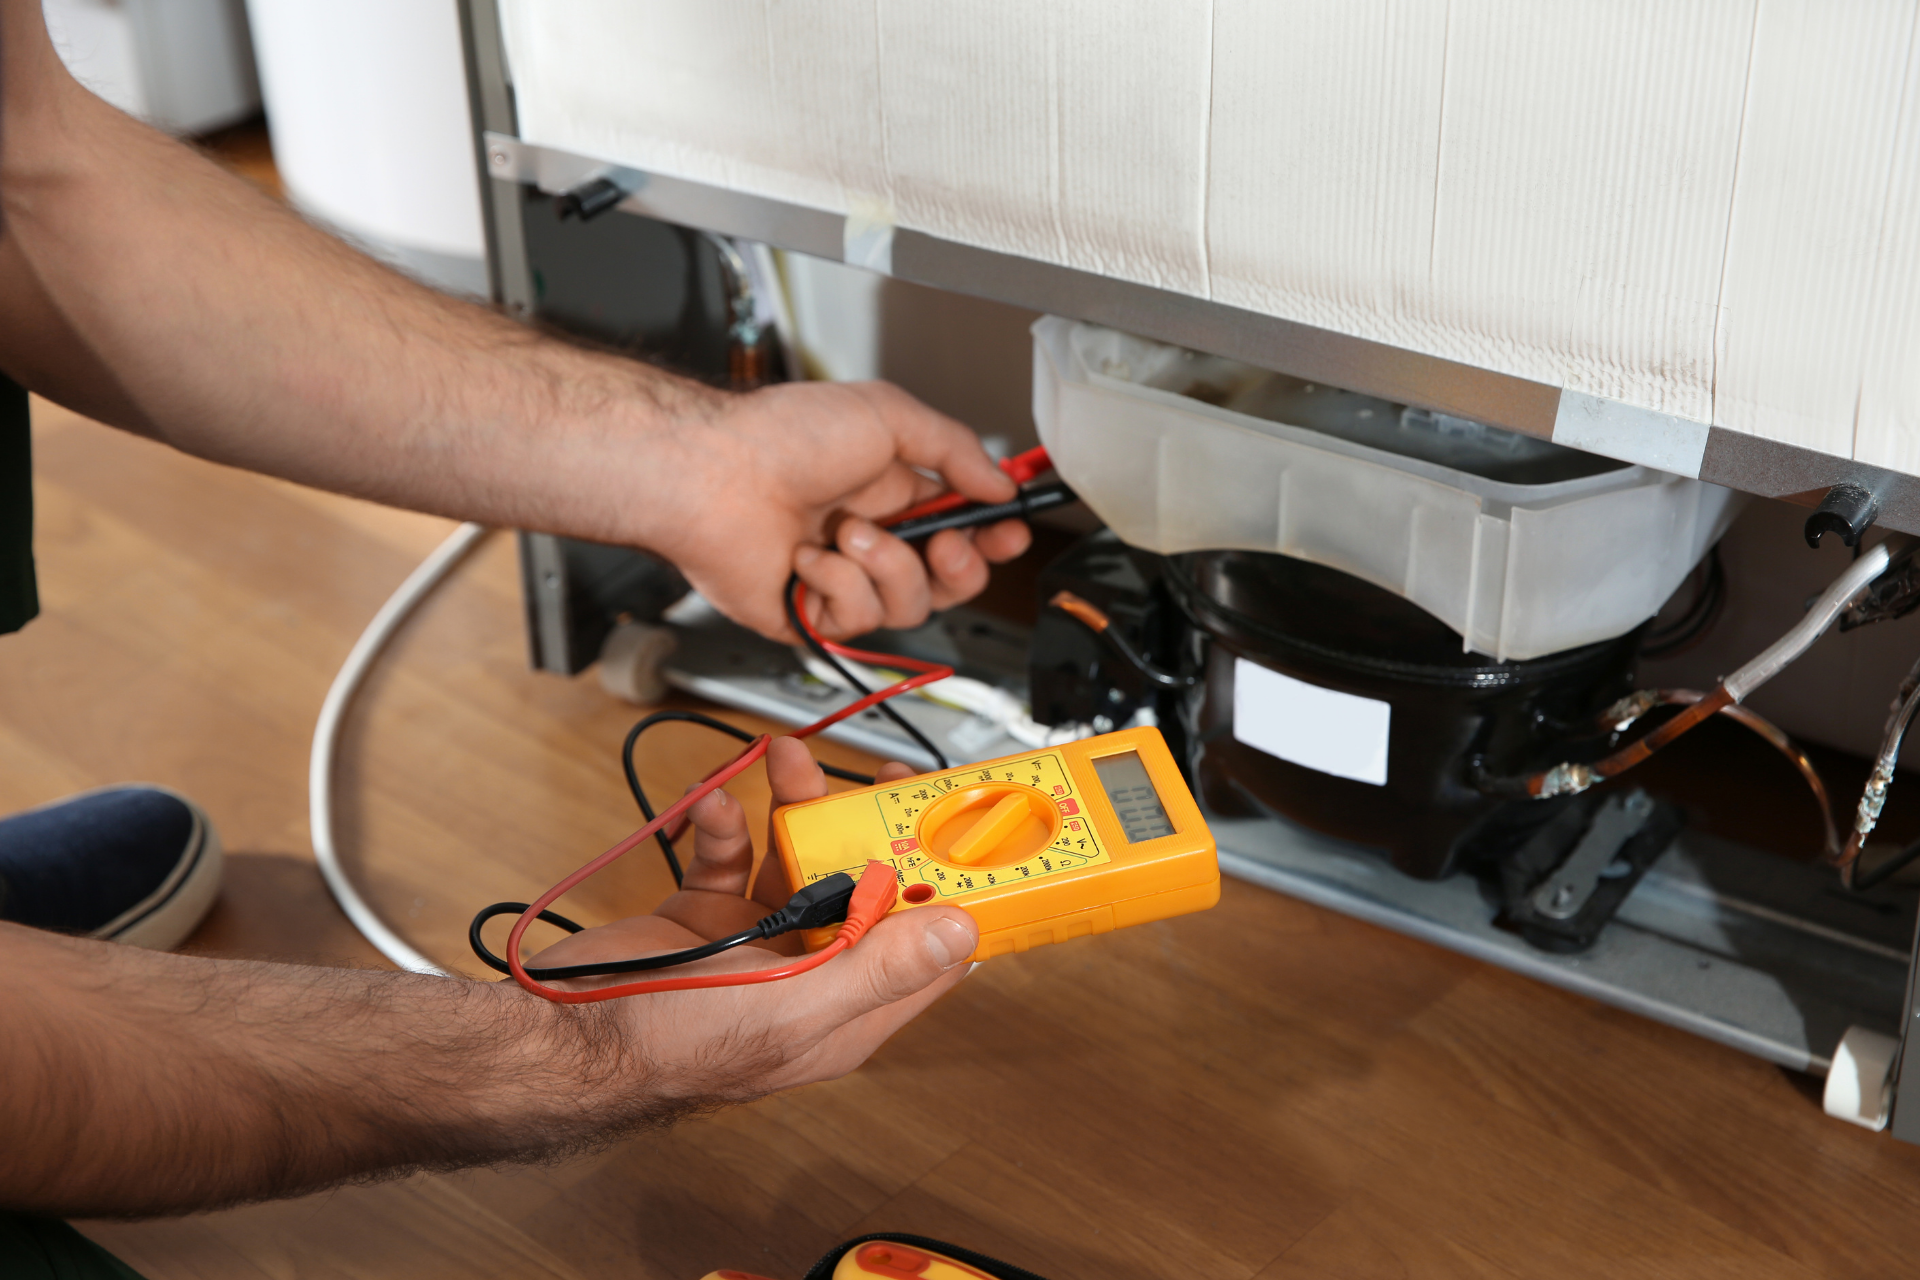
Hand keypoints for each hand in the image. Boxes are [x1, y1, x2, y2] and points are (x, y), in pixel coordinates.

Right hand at [524, 737, 977, 1103]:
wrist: (561, 1034)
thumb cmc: (670, 1043)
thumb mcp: (790, 1006)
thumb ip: (877, 968)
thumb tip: (961, 934)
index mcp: (846, 1009)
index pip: (925, 952)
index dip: (948, 892)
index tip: (957, 831)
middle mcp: (809, 974)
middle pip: (864, 890)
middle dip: (868, 828)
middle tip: (875, 774)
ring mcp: (757, 943)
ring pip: (800, 860)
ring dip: (795, 807)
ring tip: (786, 758)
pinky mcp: (707, 916)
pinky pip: (732, 856)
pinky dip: (724, 824)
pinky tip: (711, 808)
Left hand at [650, 381, 1031, 640]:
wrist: (716, 474)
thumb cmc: (782, 436)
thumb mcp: (888, 415)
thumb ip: (955, 449)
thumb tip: (999, 482)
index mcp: (894, 492)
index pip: (963, 528)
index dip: (992, 536)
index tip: (1010, 531)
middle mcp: (872, 540)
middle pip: (949, 581)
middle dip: (959, 564)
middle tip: (944, 541)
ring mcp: (841, 581)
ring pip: (909, 605)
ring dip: (886, 566)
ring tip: (846, 533)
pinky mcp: (812, 616)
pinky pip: (858, 621)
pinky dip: (836, 585)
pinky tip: (807, 557)